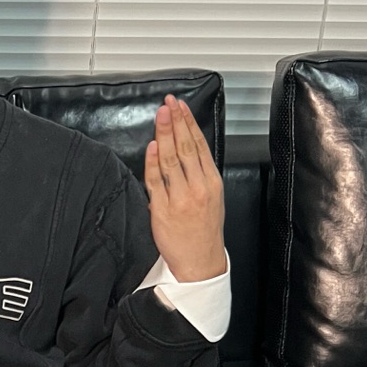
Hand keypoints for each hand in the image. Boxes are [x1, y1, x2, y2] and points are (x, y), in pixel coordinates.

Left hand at [144, 95, 225, 282]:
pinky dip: (154, 162)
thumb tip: (185, 149)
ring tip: (160, 115)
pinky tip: (153, 146)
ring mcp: (180, 199)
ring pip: (171, 160)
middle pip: (186, 147)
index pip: (199, 145)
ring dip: (165, 134)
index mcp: (212, 183)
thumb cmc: (204, 231)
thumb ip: (200, 175)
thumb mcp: (212, 199)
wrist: (200, 262)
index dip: (189, 123)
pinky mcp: (162, 210)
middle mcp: (198, 188)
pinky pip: (156, 181)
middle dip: (176, 122)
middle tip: (168, 103)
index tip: (180, 106)